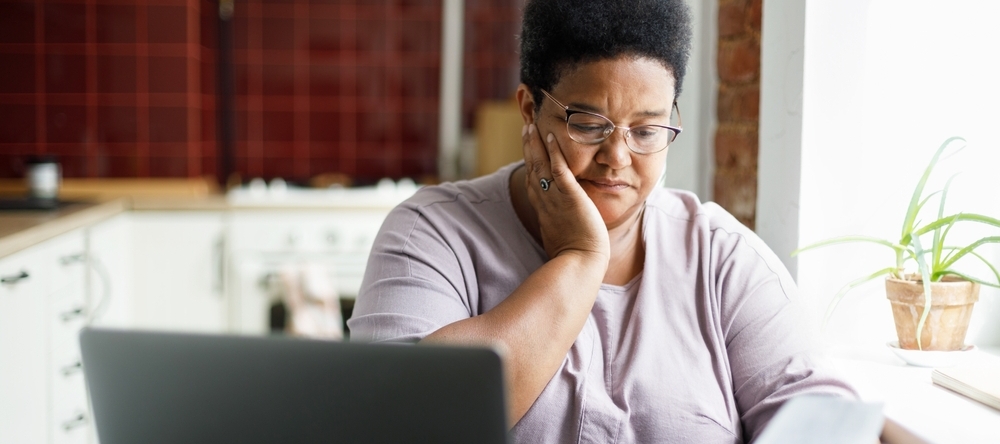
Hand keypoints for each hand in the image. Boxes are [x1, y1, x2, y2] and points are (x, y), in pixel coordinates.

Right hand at [521, 124, 610, 262]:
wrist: (579, 264)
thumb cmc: (574, 257)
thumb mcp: (560, 237)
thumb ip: (559, 225)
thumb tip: (560, 226)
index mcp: (543, 210)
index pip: (533, 180)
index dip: (529, 162)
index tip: (527, 148)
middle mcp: (545, 201)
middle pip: (532, 168)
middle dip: (528, 147)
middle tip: (526, 128)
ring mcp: (556, 197)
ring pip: (541, 165)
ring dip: (536, 143)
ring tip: (532, 125)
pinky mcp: (570, 196)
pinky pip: (559, 169)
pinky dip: (554, 151)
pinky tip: (551, 136)